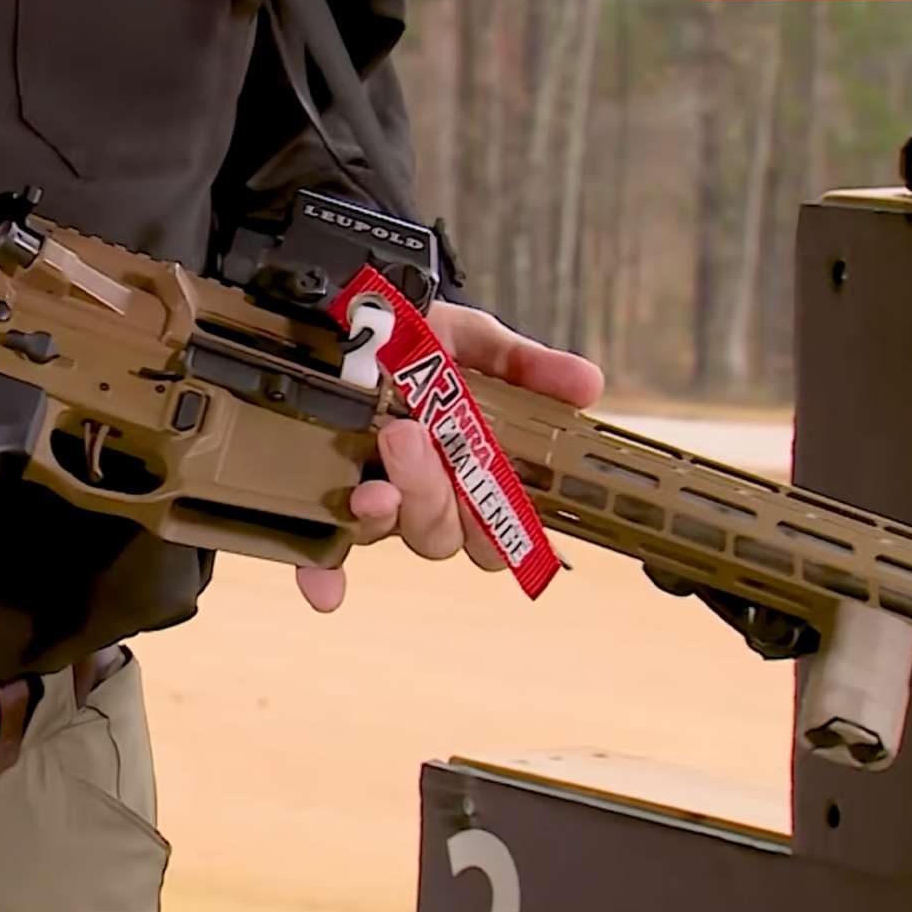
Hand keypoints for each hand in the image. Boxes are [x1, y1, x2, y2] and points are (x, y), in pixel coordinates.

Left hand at [296, 301, 604, 612]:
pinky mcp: (327, 499)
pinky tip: (324, 588)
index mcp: (474, 472)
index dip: (508, 537)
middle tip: (406, 435)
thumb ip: (526, 366)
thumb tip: (587, 383)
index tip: (503, 505)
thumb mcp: (473, 341)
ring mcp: (376, 499)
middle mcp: (427, 495)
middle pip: (442, 534)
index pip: (501, 531)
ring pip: (389, 532)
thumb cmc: (417, 342)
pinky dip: (325, 572)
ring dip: (382, 509)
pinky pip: (327, 549)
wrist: (345, 322)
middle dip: (429, 493)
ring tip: (371, 462)